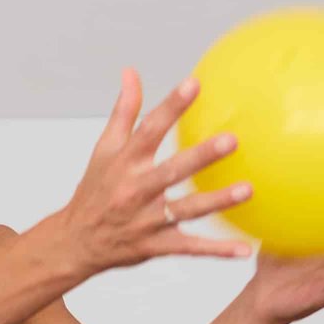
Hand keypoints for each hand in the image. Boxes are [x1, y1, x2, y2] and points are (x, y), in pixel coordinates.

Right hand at [52, 70, 256, 274]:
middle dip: (201, 156)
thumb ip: (123, 112)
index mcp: (124, 162)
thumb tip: (131, 73)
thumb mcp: (103, 149)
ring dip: (216, 201)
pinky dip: (216, 250)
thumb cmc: (95, 191)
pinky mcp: (155, 245)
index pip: (149, 129)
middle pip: (172, 170)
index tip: (194, 84)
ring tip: (247, 190)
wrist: (76, 242)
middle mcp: (135, 189)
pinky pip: (189, 248)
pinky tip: (244, 249)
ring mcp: (146, 220)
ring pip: (185, 210)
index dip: (171, 106)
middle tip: (232, 140)